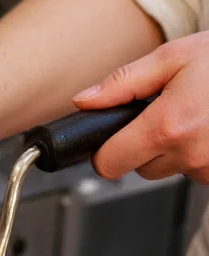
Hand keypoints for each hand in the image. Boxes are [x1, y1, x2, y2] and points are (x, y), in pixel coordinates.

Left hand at [73, 31, 208, 183]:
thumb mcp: (173, 58)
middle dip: (142, 146)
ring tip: (194, 116)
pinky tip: (208, 129)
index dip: (105, 151)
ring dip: (173, 149)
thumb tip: (85, 101)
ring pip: (168, 170)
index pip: (108, 165)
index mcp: (167, 127)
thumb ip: (122, 83)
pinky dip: (196, 153)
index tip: (112, 138)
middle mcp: (189, 154)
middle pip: (137, 169)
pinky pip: (195, 171)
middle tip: (165, 114)